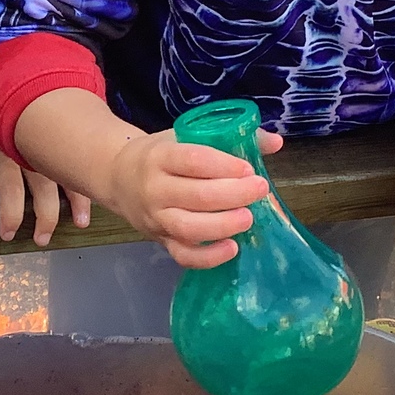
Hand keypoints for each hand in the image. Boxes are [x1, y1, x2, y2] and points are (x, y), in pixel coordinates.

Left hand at [0, 104, 90, 245]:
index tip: (8, 234)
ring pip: (67, 178)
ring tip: (80, 223)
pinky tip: (96, 194)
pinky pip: (79, 161)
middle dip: (45, 219)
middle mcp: (30, 154)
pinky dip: (87, 180)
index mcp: (4, 156)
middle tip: (42, 240)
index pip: (10, 192)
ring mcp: (50, 146)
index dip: (10, 216)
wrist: (6, 78)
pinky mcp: (63, 138)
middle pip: (43, 192)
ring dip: (76, 202)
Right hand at [107, 127, 280, 269]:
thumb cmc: (161, 155)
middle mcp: (154, 188)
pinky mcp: (160, 240)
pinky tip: (232, 248)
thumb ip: (230, 137)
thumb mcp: (185, 136)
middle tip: (259, 190)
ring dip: (223, 226)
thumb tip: (275, 142)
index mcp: (160, 156)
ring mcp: (156, 217)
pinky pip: (183, 255)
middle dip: (234, 194)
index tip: (249, 168)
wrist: (118, 178)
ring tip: (249, 218)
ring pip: (189, 228)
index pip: (194, 160)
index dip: (225, 166)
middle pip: (196, 196)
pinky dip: (208, 258)